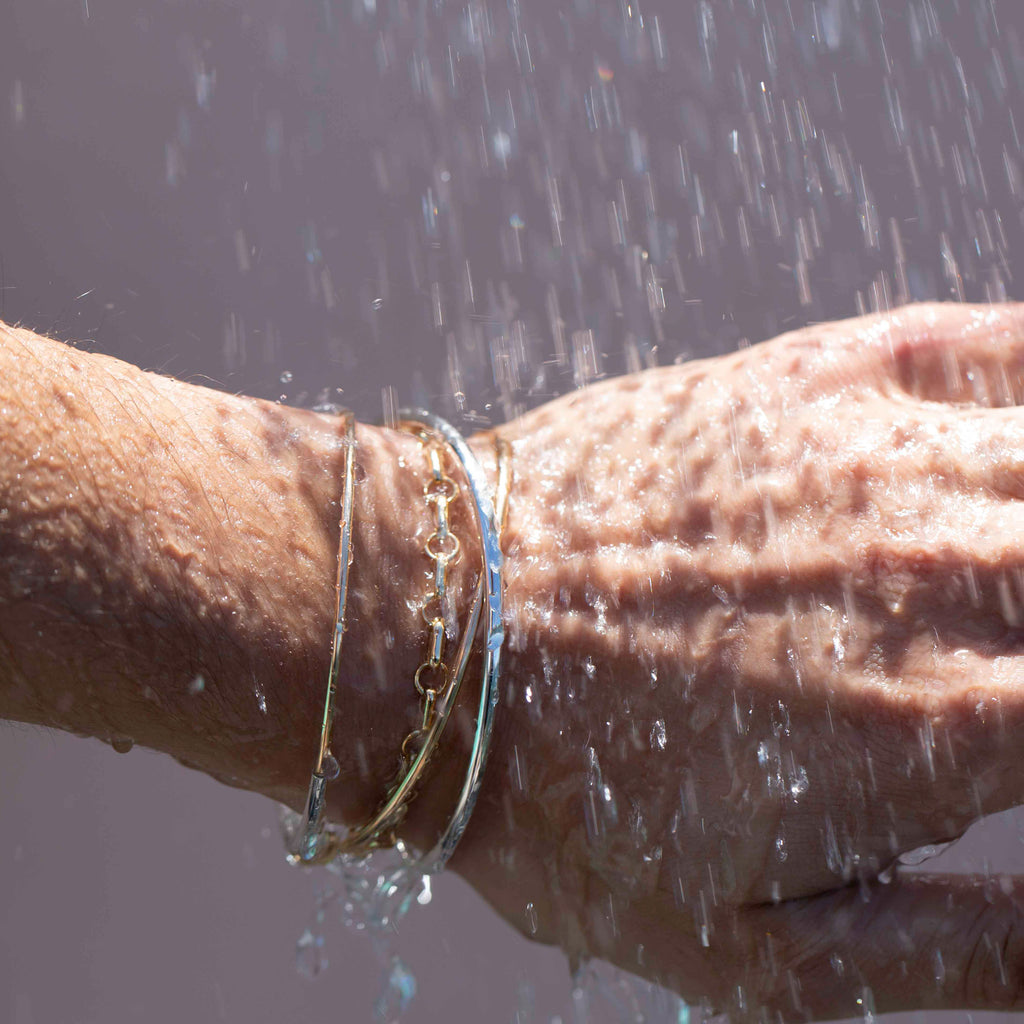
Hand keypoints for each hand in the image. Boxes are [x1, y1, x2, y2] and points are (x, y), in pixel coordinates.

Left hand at [451, 302, 1023, 1019]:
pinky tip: (1021, 433)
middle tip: (1020, 665)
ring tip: (1015, 567)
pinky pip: (993, 343)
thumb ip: (967, 953)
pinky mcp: (805, 378)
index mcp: (949, 722)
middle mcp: (938, 566)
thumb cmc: (569, 797)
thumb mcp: (762, 950)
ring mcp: (874, 450)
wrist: (432, 633)